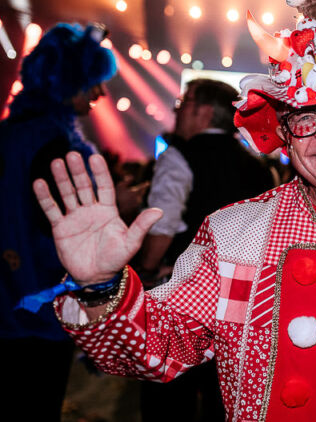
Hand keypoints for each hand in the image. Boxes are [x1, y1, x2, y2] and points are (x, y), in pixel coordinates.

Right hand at [33, 152, 162, 285]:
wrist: (96, 277)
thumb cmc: (116, 259)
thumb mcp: (131, 243)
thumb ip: (141, 226)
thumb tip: (159, 211)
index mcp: (109, 211)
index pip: (104, 187)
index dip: (100, 173)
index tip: (95, 158)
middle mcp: (91, 210)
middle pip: (84, 186)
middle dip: (78, 171)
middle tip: (72, 155)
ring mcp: (75, 217)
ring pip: (67, 194)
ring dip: (62, 179)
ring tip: (56, 162)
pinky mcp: (60, 227)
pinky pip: (52, 209)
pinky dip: (45, 197)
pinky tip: (39, 182)